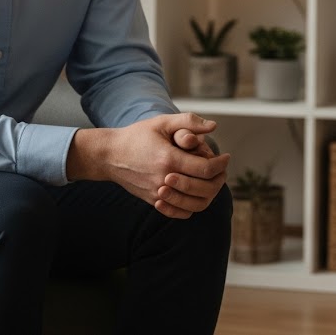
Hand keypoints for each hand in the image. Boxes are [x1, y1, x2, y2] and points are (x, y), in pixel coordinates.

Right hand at [69, 114, 229, 218]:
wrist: (109, 156)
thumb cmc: (137, 135)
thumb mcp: (162, 122)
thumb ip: (188, 122)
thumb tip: (213, 127)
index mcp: (169, 159)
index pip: (206, 169)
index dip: (220, 164)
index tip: (226, 157)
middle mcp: (164, 180)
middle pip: (204, 189)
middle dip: (218, 179)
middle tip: (222, 169)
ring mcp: (158, 193)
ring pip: (194, 205)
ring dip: (209, 194)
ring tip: (212, 182)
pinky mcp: (153, 201)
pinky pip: (179, 212)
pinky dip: (192, 206)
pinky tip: (196, 194)